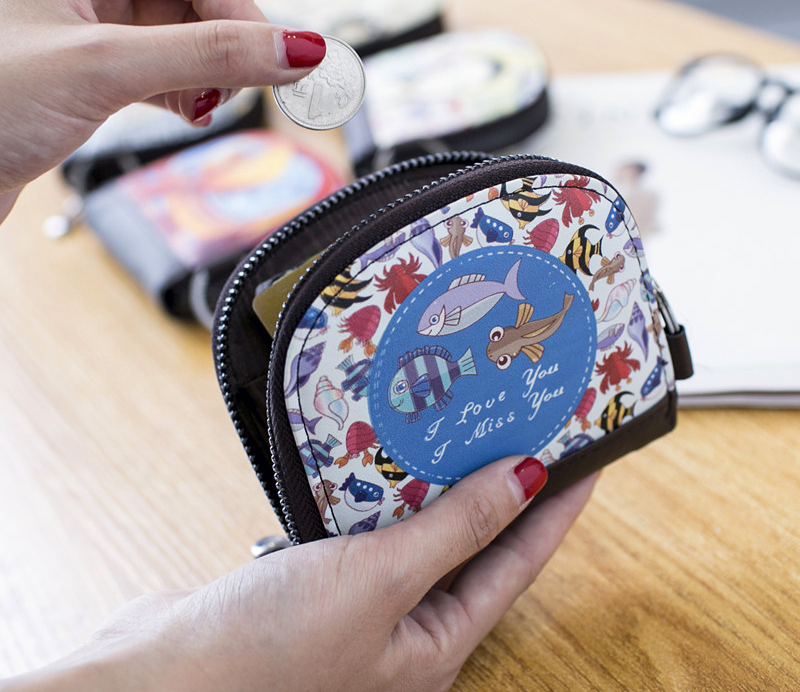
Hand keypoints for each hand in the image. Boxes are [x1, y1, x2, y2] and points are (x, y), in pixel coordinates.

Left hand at [0, 0, 324, 216]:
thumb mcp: (106, 68)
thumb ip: (207, 55)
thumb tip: (294, 47)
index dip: (245, 14)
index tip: (283, 60)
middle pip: (198, 5)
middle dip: (227, 52)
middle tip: (245, 91)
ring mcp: (96, 33)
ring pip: (187, 44)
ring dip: (209, 78)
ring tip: (203, 107)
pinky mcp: (99, 78)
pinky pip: (167, 75)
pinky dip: (187, 96)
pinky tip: (189, 113)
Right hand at [3, 458, 595, 691]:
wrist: (153, 677)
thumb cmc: (265, 652)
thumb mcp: (377, 581)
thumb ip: (453, 530)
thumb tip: (525, 481)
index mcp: (432, 646)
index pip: (515, 563)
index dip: (555, 510)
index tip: (583, 460)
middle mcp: (403, 628)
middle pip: (471, 547)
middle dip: (500, 490)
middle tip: (524, 430)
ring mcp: (359, 604)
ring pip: (418, 533)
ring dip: (440, 485)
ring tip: (467, 430)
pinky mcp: (318, 580)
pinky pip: (371, 527)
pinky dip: (385, 492)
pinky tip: (389, 455)